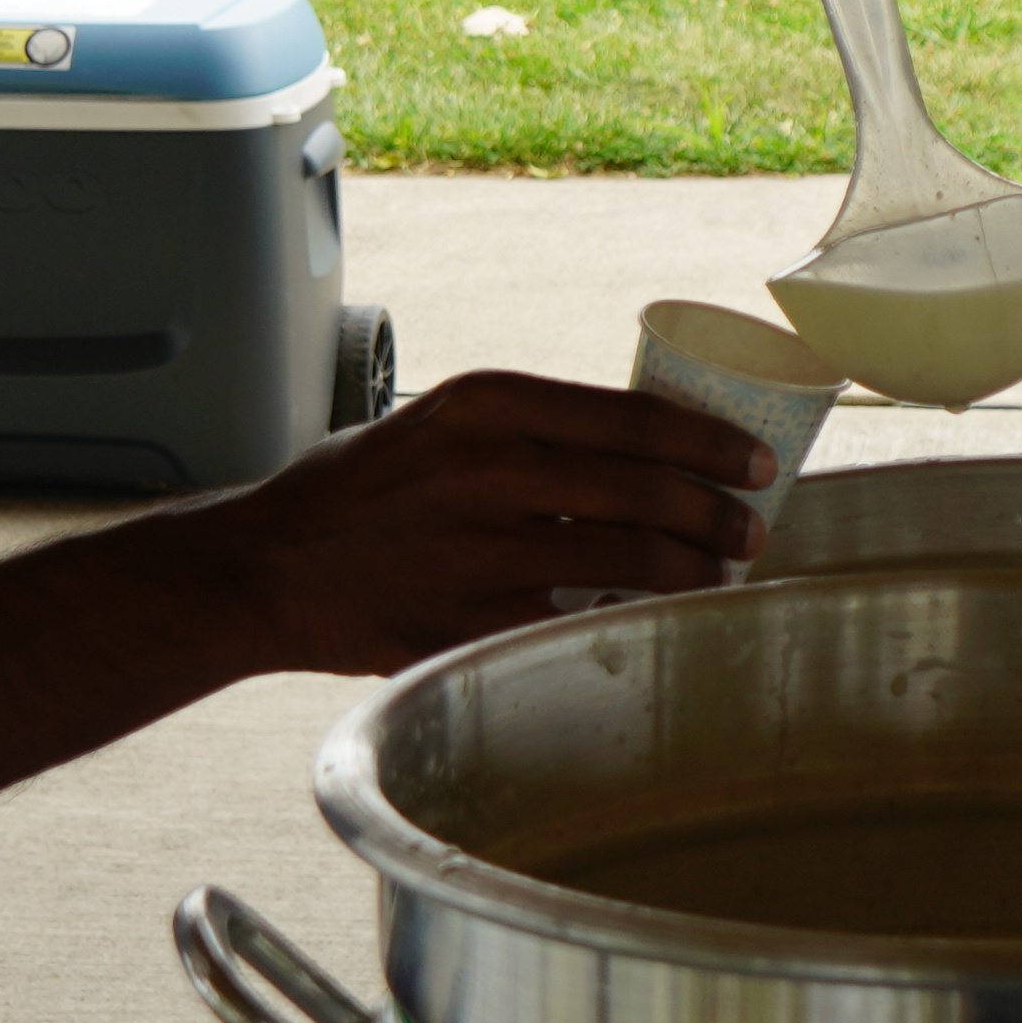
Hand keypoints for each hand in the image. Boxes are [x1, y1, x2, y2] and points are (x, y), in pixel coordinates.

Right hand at [185, 369, 770, 677]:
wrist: (267, 568)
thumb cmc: (358, 493)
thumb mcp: (439, 424)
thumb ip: (527, 430)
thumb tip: (642, 448)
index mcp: (487, 403)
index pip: (632, 416)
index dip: (709, 443)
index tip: (754, 459)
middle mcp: (488, 467)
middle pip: (644, 488)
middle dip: (717, 513)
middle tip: (753, 527)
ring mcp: (480, 547)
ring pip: (628, 557)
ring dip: (692, 570)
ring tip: (720, 574)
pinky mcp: (469, 619)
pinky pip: (581, 616)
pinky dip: (632, 616)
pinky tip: (657, 618)